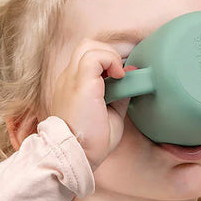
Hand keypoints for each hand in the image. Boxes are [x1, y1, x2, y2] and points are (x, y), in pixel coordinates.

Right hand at [47, 39, 133, 170]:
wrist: (77, 155)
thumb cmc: (91, 143)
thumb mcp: (110, 115)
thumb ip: (119, 95)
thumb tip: (131, 78)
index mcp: (72, 87)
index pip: (87, 60)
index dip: (107, 64)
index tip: (121, 79)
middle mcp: (68, 79)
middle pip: (86, 47)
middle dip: (108, 54)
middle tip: (119, 75)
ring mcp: (71, 79)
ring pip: (88, 46)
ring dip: (109, 56)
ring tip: (118, 76)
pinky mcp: (80, 83)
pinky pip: (94, 56)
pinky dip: (110, 60)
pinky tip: (119, 77)